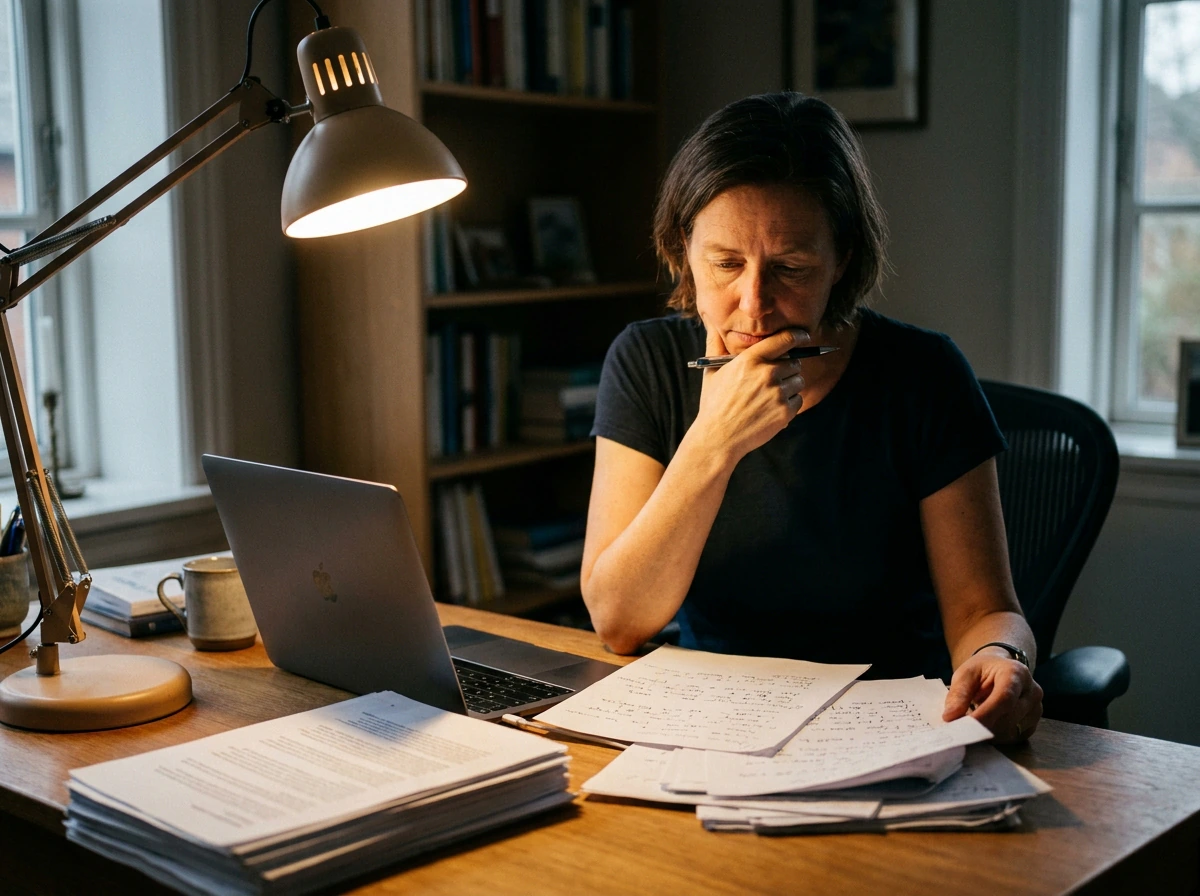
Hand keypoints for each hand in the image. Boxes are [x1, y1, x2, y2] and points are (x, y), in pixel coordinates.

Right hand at [693, 323, 807, 460]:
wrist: (718, 437)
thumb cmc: (713, 404)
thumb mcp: (711, 371)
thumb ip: (716, 345)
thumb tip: (712, 324)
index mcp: (750, 360)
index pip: (784, 339)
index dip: (797, 335)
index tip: (803, 336)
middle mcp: (767, 373)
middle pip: (795, 362)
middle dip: (787, 369)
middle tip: (773, 379)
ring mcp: (778, 393)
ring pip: (798, 381)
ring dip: (789, 386)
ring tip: (769, 396)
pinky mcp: (785, 411)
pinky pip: (798, 400)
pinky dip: (789, 404)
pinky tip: (771, 409)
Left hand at [943, 650, 1042, 743]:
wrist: (1000, 669)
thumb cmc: (982, 670)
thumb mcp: (965, 673)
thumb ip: (958, 694)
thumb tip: (950, 717)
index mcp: (1016, 673)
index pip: (1004, 698)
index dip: (986, 714)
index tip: (966, 726)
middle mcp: (1032, 691)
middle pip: (1009, 718)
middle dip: (983, 726)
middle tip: (960, 727)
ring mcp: (1036, 709)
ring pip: (1011, 731)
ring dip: (988, 732)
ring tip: (972, 722)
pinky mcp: (1032, 724)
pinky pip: (1013, 737)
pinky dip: (995, 736)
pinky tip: (985, 726)